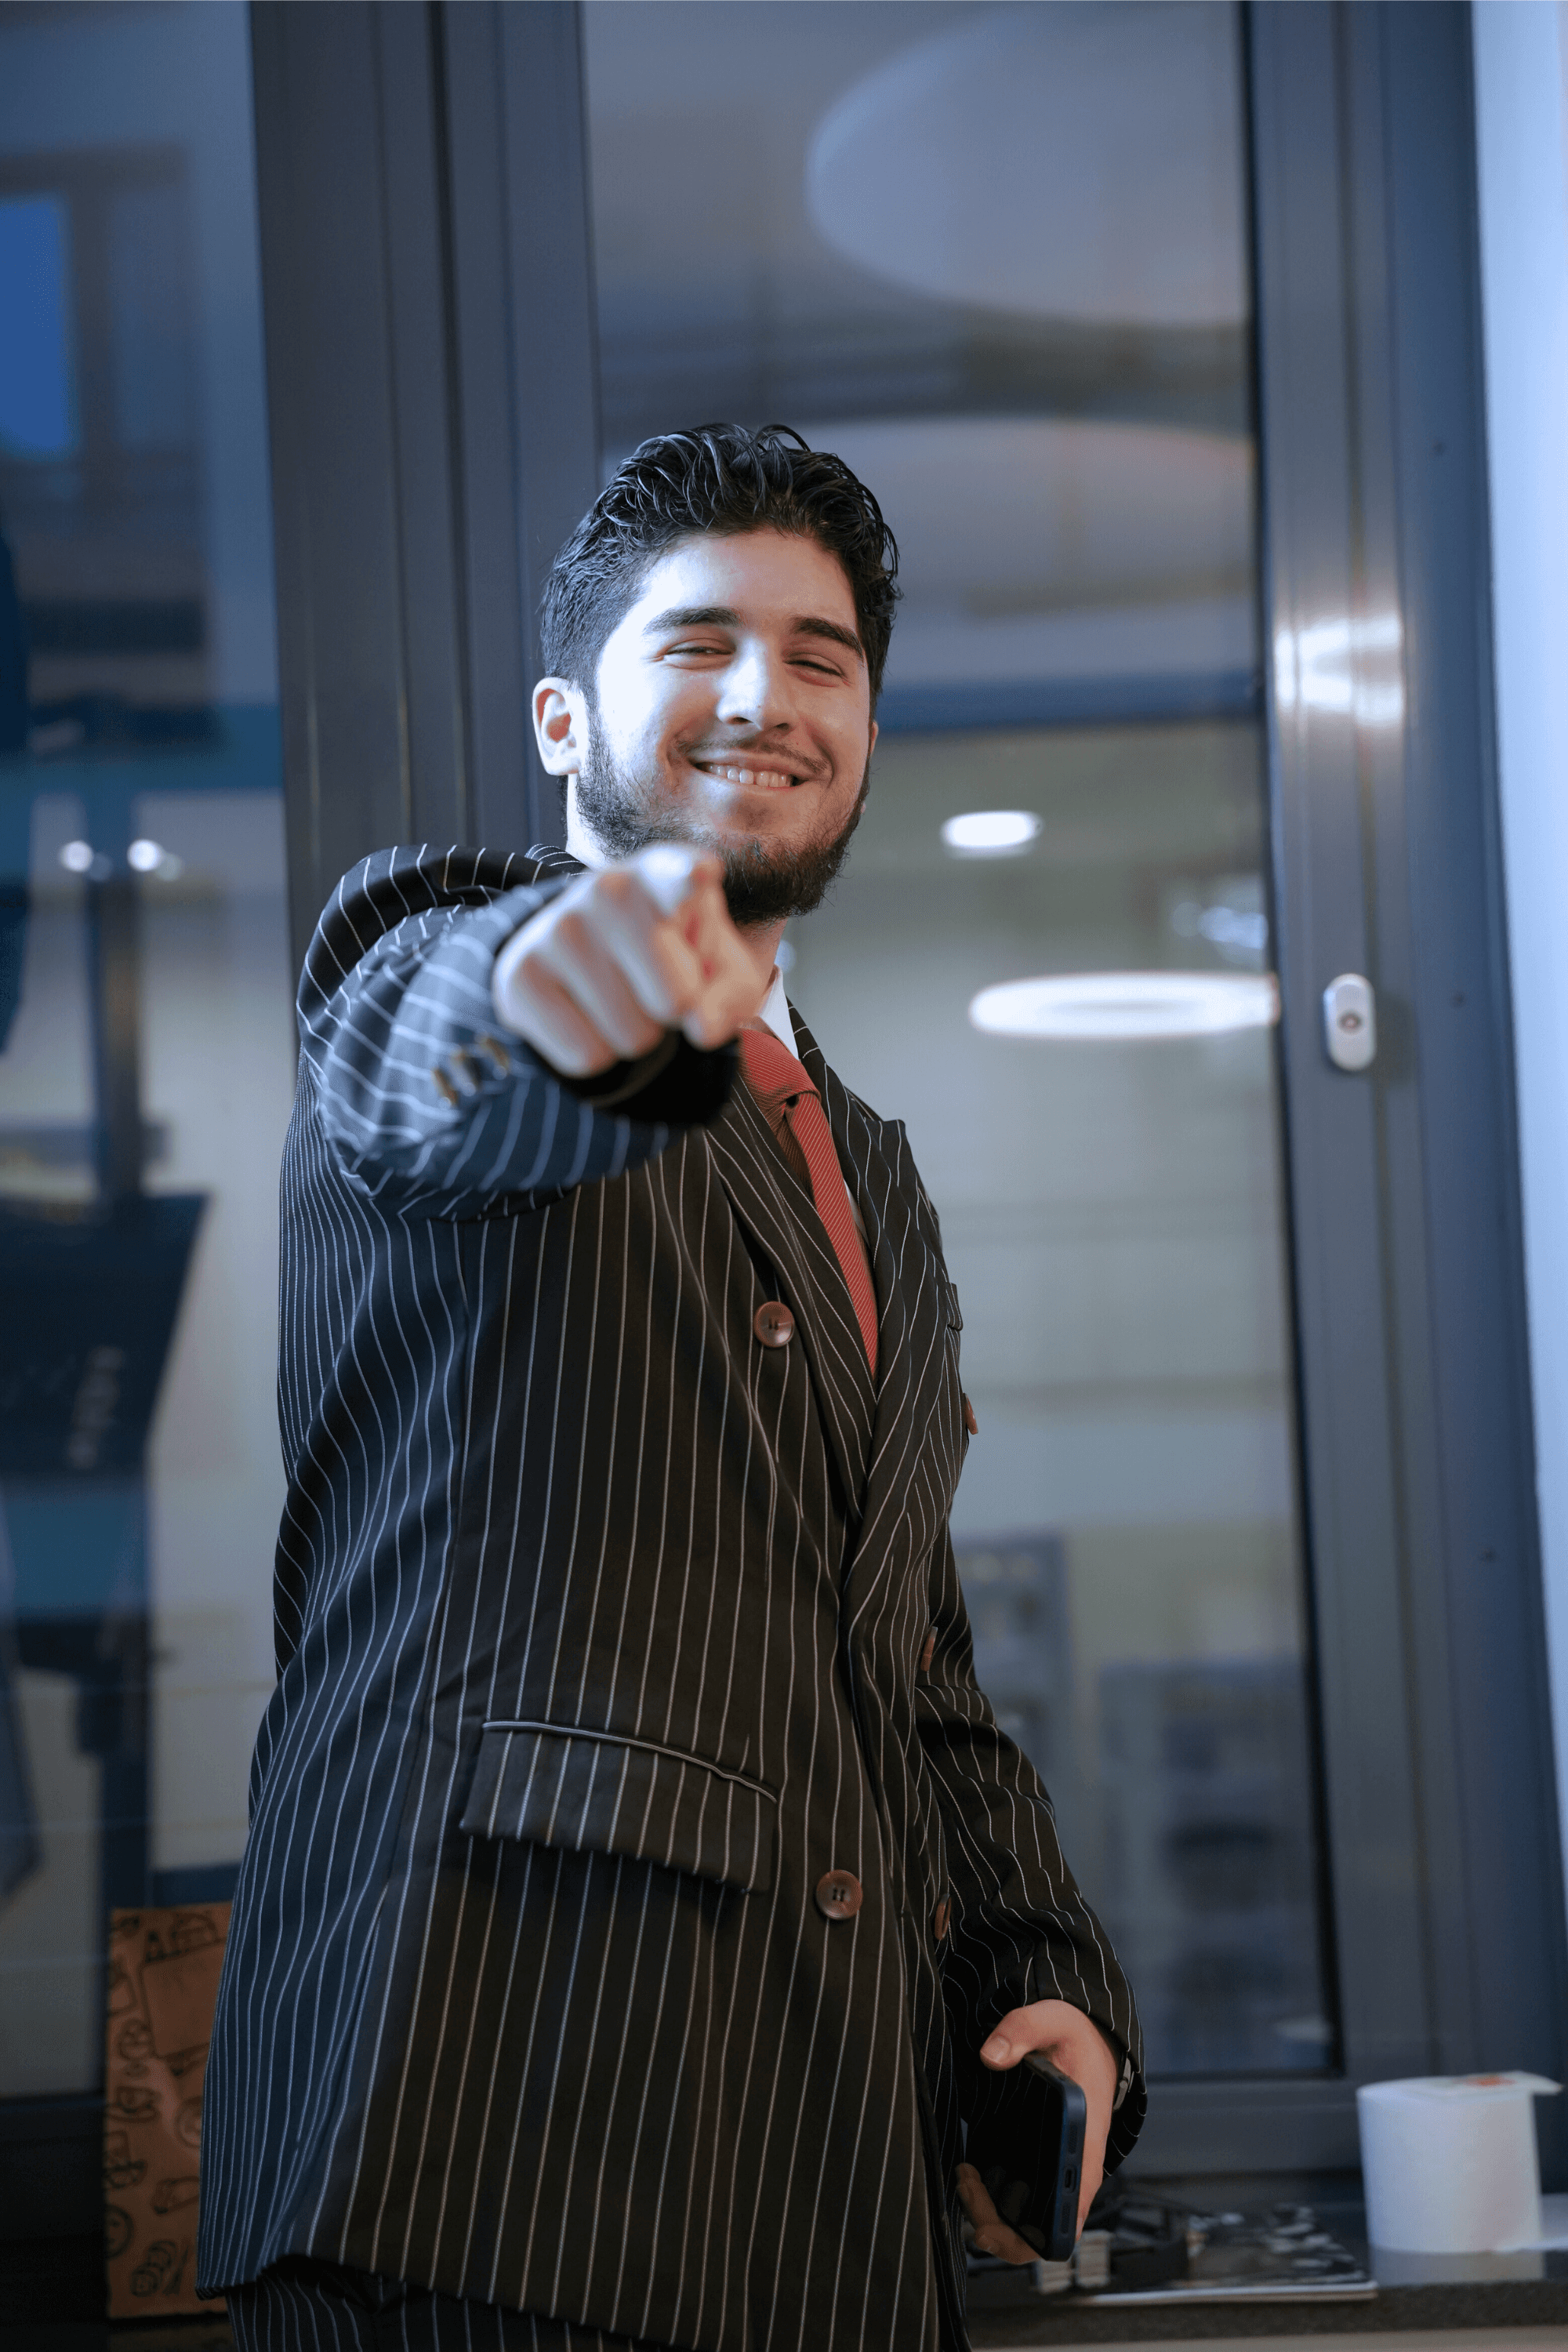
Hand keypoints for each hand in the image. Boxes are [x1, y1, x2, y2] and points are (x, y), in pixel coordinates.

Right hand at [491, 845, 760, 1077]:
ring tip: (619, 995)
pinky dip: (596, 1054)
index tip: (701, 874)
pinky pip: (586, 1056)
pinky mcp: (519, 975)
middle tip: (655, 986)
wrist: (591, 964)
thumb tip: (701, 1028)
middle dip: (674, 1014)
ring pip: (631, 1036)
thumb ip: (729, 998)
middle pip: (674, 1001)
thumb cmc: (674, 963)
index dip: (688, 878)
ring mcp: (557, 929)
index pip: (677, 875)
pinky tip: (584, 1013)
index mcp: (664, 875)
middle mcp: (607, 890)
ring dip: (635, 1034)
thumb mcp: (721, 974)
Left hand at [954, 1999, 1119, 2262]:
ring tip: (965, 2176)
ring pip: (1025, 2218)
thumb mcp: (1053, 2020)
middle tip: (968, 2188)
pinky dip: (989, 2196)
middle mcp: (1072, 2164)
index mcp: (1085, 2140)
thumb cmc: (1074, 2038)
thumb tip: (991, 2056)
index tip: (997, 2224)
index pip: (1072, 2209)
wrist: (1086, 2039)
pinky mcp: (1034, 2161)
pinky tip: (970, 2169)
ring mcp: (1053, 2167)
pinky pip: (1015, 2198)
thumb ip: (1022, 2030)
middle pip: (1042, 2228)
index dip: (1040, 2234)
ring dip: (990, 2210)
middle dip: (1000, 2227)